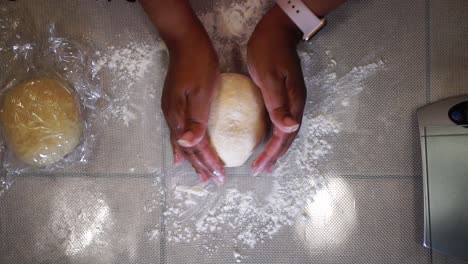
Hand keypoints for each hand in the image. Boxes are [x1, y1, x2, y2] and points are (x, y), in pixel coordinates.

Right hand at [140, 0, 224, 183]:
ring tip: (199, 173)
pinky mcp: (174, 105)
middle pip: (187, 149)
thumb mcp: (202, 90)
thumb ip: (195, 119)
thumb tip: (188, 145)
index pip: (196, 147)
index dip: (207, 162)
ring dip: (192, 159)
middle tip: (212, 181)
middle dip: (200, 166)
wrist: (185, 42)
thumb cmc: (199, 64)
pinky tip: (183, 150)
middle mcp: (172, 118)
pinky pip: (179, 133)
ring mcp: (171, 112)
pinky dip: (183, 146)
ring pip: (182, 143)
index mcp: (179, 116)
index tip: (220, 176)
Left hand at [247, 5, 305, 174]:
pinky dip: (275, 136)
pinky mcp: (286, 96)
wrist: (278, 31)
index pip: (284, 135)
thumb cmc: (269, 51)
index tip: (259, 167)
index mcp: (293, 102)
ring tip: (266, 163)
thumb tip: (289, 128)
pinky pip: (282, 122)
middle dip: (275, 156)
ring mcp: (293, 100)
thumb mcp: (269, 76)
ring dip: (277, 149)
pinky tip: (268, 140)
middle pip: (288, 137)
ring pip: (287, 131)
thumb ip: (277, 103)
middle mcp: (296, 104)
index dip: (273, 153)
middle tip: (261, 171)